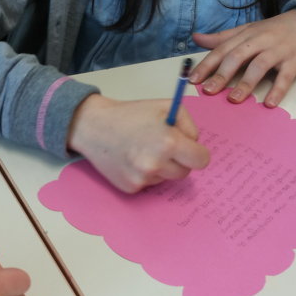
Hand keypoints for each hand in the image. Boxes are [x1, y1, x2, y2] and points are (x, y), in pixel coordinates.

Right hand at [67, 94, 209, 193]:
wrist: (94, 126)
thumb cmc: (130, 114)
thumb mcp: (166, 107)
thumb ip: (188, 126)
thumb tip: (194, 145)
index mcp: (168, 142)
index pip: (201, 160)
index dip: (197, 152)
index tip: (189, 149)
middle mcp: (155, 164)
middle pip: (185, 172)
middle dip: (179, 160)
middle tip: (163, 147)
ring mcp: (142, 178)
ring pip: (167, 178)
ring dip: (162, 167)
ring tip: (144, 150)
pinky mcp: (130, 187)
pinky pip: (149, 184)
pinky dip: (145, 174)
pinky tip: (132, 159)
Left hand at [189, 10, 295, 107]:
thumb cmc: (273, 30)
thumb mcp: (247, 30)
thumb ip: (222, 37)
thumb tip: (196, 37)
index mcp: (246, 35)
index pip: (222, 49)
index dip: (207, 64)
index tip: (193, 80)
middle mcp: (260, 41)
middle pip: (238, 56)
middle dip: (222, 74)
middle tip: (209, 91)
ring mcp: (278, 50)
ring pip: (259, 66)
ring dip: (246, 83)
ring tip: (234, 99)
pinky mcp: (295, 61)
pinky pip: (285, 76)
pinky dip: (278, 90)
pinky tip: (269, 103)